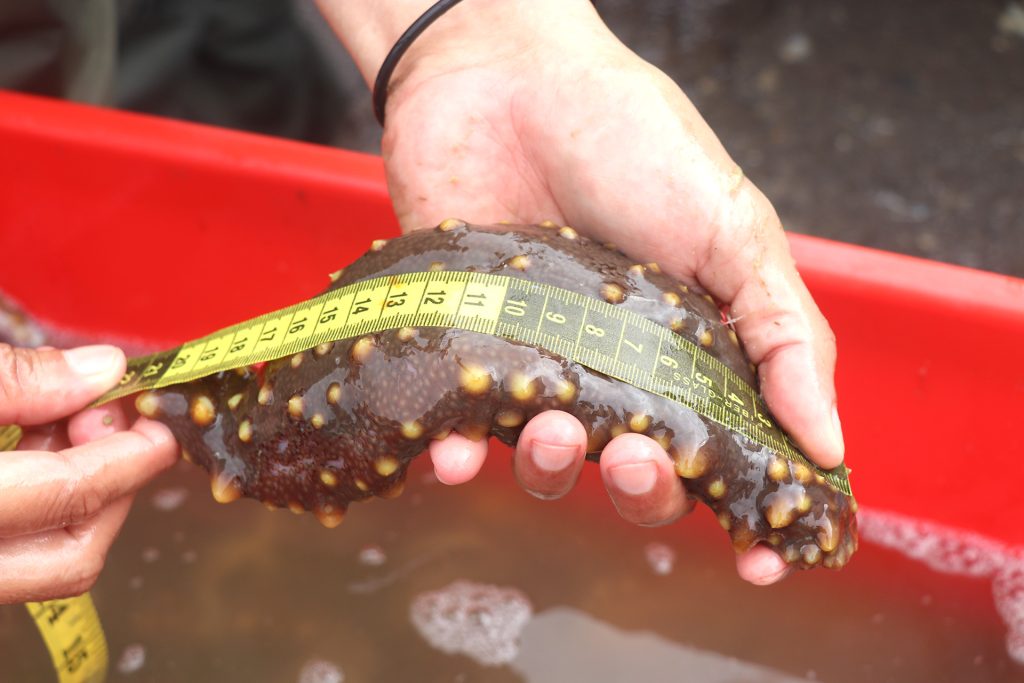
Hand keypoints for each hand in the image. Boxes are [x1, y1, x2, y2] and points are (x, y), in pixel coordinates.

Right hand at [0, 345, 176, 603]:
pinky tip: (36, 449)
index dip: (129, 455)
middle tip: (114, 422)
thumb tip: (104, 372)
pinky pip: (18, 557)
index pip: (69, 496)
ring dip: (77, 494)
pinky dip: (41, 506)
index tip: (161, 424)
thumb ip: (17, 381)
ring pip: (46, 562)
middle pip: (72, 556)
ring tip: (67, 424)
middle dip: (113, 486)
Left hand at [323, 0, 842, 583]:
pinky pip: (462, 426)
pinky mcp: (470, 344)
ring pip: (551, 461)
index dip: (745, 508)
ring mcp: (542, 358)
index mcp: (695, 344)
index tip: (756, 555)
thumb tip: (829, 445)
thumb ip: (785, 334)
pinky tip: (455, 453)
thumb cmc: (629, 136)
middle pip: (640, 473)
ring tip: (550, 429)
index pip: (730, 448)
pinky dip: (458, 453)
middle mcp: (620, 363)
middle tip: (633, 461)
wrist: (504, 76)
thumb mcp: (734, 226)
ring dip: (552, 470)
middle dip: (643, 489)